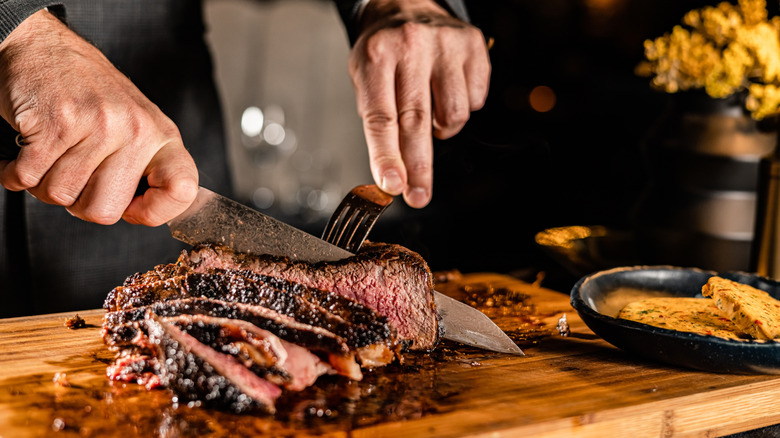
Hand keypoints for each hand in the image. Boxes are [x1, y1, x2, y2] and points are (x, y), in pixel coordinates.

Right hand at [0, 10, 197, 225]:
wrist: (42, 45)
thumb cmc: (88, 92)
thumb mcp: (135, 125)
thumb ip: (144, 168)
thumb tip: (144, 213)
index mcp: (161, 135)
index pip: (182, 189)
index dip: (155, 212)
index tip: (132, 209)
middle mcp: (136, 130)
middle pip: (103, 211)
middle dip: (78, 203)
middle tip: (74, 176)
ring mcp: (97, 125)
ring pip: (60, 196)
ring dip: (44, 184)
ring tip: (50, 155)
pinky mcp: (56, 123)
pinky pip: (28, 178)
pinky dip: (15, 173)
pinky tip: (24, 152)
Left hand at [348, 0, 489, 207]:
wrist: (406, 6)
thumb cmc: (383, 51)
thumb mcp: (365, 79)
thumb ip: (378, 125)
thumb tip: (393, 178)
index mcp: (377, 55)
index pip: (381, 117)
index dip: (387, 157)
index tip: (393, 186)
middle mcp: (412, 46)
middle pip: (417, 121)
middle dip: (418, 167)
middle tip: (419, 195)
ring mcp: (446, 44)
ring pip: (454, 116)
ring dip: (442, 130)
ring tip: (430, 113)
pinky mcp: (474, 45)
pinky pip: (476, 100)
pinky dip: (462, 108)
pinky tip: (447, 91)